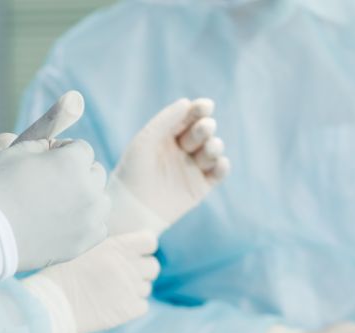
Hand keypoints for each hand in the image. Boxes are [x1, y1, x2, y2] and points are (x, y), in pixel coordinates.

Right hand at [0, 137, 107, 270]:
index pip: (82, 148)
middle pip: (95, 173)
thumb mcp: (15, 152)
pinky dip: (86, 222)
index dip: (63, 152)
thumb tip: (56, 148)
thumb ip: (43, 144)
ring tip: (61, 204)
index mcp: (73, 162)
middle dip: (78, 174)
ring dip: (86, 197)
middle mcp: (89, 188)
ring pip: (101, 200)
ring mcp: (90, 217)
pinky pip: (99, 225)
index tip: (46, 163)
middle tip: (53, 184)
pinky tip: (66, 222)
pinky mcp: (85, 241)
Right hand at [22, 232, 160, 332]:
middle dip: (143, 270)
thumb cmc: (59, 274)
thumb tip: (121, 248)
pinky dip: (133, 307)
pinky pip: (143, 306)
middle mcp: (128, 266)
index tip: (135, 253)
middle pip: (153, 267)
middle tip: (126, 275)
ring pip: (147, 288)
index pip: (149, 241)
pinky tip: (115, 306)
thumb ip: (107, 247)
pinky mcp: (128, 310)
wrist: (52, 304)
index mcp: (117, 247)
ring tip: (114, 292)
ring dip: (135, 289)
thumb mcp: (82, 248)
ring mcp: (130, 289)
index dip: (144, 247)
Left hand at [108, 98, 229, 234]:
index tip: (206, 106)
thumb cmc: (133, 172)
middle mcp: (181, 149)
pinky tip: (219, 164)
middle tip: (205, 128)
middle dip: (205, 128)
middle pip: (202, 132)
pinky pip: (218, 173)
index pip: (187, 117)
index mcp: (166, 135)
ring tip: (210, 147)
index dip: (199, 110)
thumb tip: (186, 102)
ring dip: (215, 146)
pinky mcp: (200, 187)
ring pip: (212, 150)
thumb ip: (165, 121)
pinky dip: (222, 167)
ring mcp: (192, 167)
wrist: (132, 209)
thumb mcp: (145, 141)